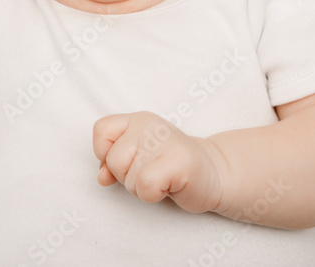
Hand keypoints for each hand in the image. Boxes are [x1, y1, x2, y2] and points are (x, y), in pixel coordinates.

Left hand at [92, 111, 228, 213]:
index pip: (101, 130)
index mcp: (138, 120)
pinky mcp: (179, 162)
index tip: (126, 163)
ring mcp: (166, 141)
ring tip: (162, 179)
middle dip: (127, 177)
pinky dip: (152, 195)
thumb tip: (102, 178)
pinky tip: (169, 187)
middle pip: (114, 160)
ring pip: (129, 177)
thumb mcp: (136, 159)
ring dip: (141, 188)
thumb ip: (112, 164)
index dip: (104, 153)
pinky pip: (145, 185)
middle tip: (151, 173)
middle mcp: (150, 125)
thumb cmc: (169, 166)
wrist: (213, 173)